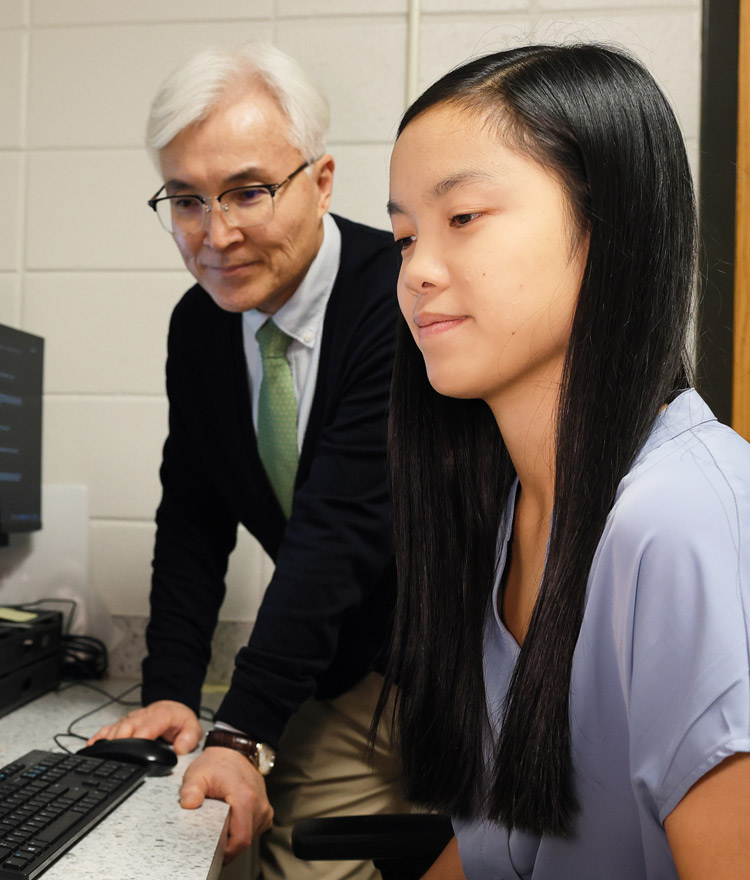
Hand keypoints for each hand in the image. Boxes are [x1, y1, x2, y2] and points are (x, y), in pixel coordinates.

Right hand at [87, 700, 202, 754]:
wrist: (173, 707)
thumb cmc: (180, 719)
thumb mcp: (193, 727)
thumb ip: (190, 738)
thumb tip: (180, 748)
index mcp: (161, 715)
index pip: (148, 726)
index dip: (140, 737)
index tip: (133, 748)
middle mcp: (143, 715)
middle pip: (127, 727)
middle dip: (119, 740)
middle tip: (112, 755)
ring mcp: (132, 718)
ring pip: (117, 727)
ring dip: (108, 739)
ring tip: (98, 753)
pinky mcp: (124, 723)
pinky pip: (110, 727)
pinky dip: (100, 736)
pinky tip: (92, 744)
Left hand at [180, 747, 273, 862]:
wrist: (234, 750)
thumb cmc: (217, 763)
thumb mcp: (197, 773)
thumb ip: (191, 789)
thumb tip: (189, 804)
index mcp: (245, 798)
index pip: (240, 840)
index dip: (226, 852)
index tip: (212, 851)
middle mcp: (259, 804)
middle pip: (244, 840)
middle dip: (227, 842)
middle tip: (212, 831)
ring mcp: (265, 807)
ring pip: (250, 835)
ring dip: (235, 834)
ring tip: (222, 821)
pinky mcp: (266, 810)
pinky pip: (254, 829)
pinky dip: (242, 828)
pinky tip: (232, 818)